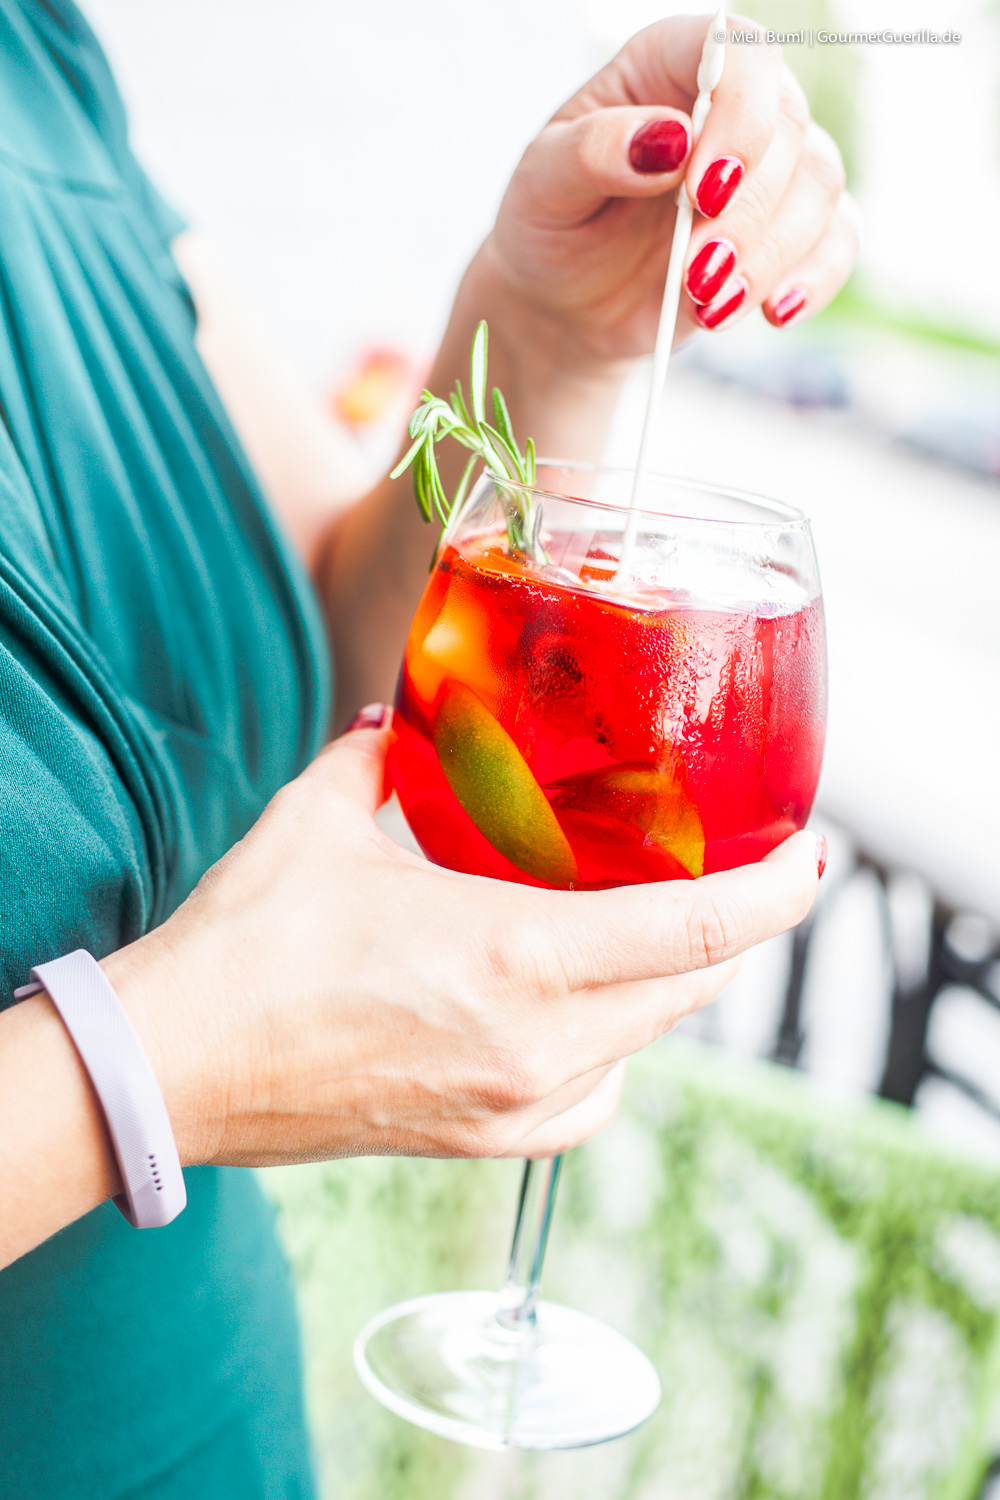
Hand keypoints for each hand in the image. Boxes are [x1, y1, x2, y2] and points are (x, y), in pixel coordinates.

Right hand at [105, 711, 821, 1166]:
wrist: (176, 1070)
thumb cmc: (246, 946)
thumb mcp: (319, 820)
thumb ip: (373, 756)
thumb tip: (389, 718)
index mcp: (518, 955)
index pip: (702, 931)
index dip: (778, 893)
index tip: (812, 857)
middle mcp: (539, 1042)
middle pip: (692, 988)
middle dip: (729, 930)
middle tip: (736, 873)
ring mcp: (516, 1103)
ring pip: (648, 1042)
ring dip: (669, 985)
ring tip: (655, 931)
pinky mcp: (486, 1139)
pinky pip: (595, 1095)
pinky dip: (615, 1047)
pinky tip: (582, 1014)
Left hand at [484, 12, 856, 361]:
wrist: (566, 300)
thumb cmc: (552, 225)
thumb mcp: (542, 184)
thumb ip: (593, 151)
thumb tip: (670, 137)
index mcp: (668, 67)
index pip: (739, 50)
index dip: (740, 115)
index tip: (702, 190)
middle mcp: (730, 106)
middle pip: (787, 129)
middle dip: (747, 212)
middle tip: (694, 273)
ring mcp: (767, 168)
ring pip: (819, 186)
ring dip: (771, 254)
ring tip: (709, 304)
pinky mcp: (786, 230)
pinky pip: (838, 241)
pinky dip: (814, 279)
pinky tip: (774, 312)